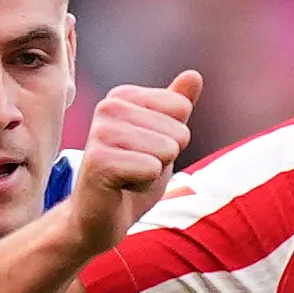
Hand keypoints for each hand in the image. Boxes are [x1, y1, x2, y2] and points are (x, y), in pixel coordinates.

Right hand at [71, 70, 202, 252]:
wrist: (99, 218)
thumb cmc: (132, 177)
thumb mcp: (163, 138)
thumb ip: (176, 106)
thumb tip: (194, 74)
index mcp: (123, 96)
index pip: (180, 108)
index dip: (173, 139)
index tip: (145, 151)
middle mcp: (108, 107)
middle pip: (177, 130)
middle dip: (165, 158)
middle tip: (136, 169)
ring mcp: (100, 132)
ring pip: (166, 149)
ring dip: (153, 173)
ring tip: (128, 178)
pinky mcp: (99, 160)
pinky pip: (151, 169)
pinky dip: (143, 186)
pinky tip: (121, 188)